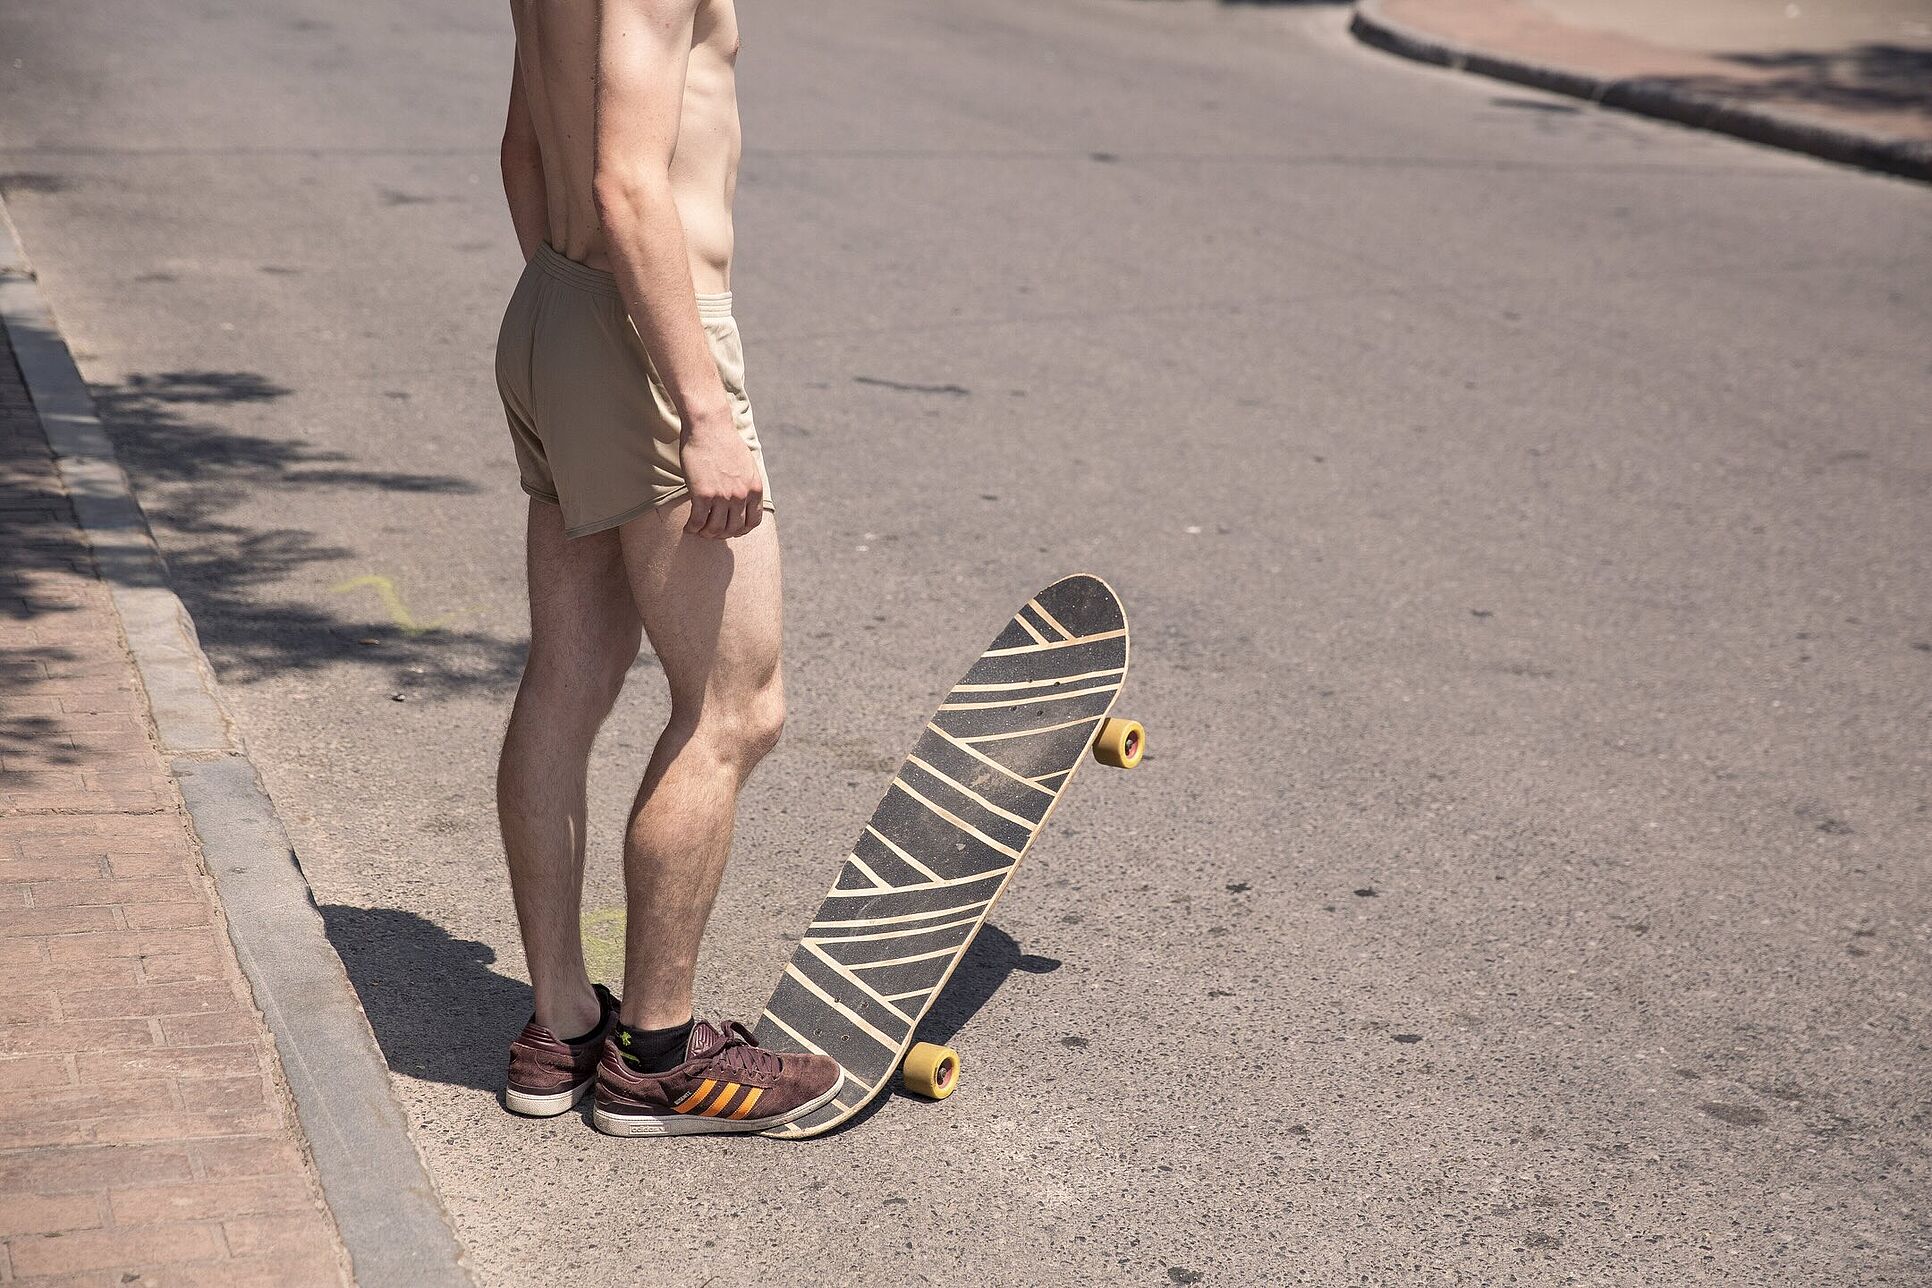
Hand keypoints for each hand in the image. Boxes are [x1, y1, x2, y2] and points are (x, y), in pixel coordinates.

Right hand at [679, 418, 763, 539]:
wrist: (709, 426)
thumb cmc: (724, 442)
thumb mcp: (747, 465)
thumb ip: (747, 485)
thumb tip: (743, 501)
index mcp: (755, 489)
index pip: (753, 522)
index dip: (741, 530)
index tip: (731, 530)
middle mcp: (741, 496)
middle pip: (733, 529)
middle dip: (722, 534)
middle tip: (711, 532)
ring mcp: (723, 496)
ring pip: (715, 529)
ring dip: (706, 534)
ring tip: (699, 531)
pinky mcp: (703, 494)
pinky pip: (698, 521)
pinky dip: (693, 528)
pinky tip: (688, 528)